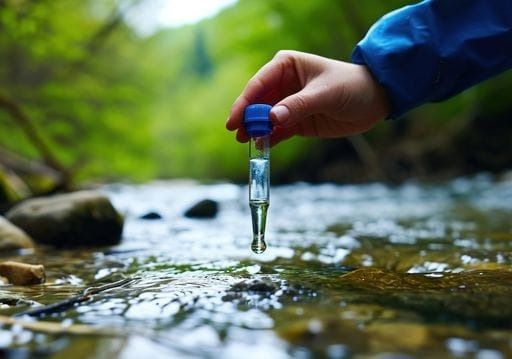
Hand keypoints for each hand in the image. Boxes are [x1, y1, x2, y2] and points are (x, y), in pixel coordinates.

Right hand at [226, 50, 389, 145]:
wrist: (374, 101)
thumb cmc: (351, 86)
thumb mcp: (325, 94)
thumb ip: (298, 106)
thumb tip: (272, 118)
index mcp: (286, 66)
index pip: (259, 84)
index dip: (245, 102)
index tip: (235, 119)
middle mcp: (283, 84)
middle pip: (257, 102)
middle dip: (247, 118)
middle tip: (238, 133)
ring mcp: (288, 104)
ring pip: (264, 118)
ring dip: (255, 130)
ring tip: (245, 141)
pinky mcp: (295, 121)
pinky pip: (277, 131)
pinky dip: (269, 138)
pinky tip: (261, 146)